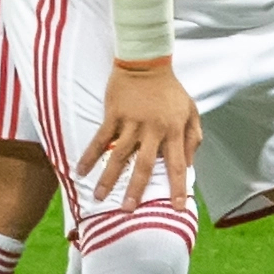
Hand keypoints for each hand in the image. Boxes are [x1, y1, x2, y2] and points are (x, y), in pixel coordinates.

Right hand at [80, 60, 198, 209]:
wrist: (147, 62)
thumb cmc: (171, 89)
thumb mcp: (191, 110)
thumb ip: (193, 137)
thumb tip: (190, 164)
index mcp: (174, 130)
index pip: (177, 165)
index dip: (177, 187)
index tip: (176, 208)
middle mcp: (153, 129)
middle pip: (145, 166)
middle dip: (136, 190)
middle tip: (127, 210)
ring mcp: (131, 122)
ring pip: (119, 156)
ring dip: (108, 178)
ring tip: (98, 197)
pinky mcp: (114, 115)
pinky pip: (100, 139)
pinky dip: (90, 155)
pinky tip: (80, 171)